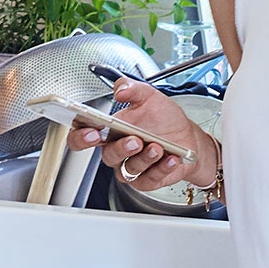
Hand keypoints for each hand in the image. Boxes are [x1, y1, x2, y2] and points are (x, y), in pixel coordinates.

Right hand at [66, 79, 216, 190]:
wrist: (187, 136)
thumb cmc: (163, 119)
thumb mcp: (150, 97)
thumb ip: (132, 89)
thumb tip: (120, 89)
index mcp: (111, 131)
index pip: (84, 136)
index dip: (81, 136)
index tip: (93, 130)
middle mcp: (118, 151)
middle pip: (108, 155)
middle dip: (121, 148)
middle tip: (135, 140)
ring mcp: (131, 168)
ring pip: (129, 169)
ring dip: (145, 158)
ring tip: (158, 147)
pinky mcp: (147, 180)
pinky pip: (149, 179)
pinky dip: (162, 168)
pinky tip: (171, 158)